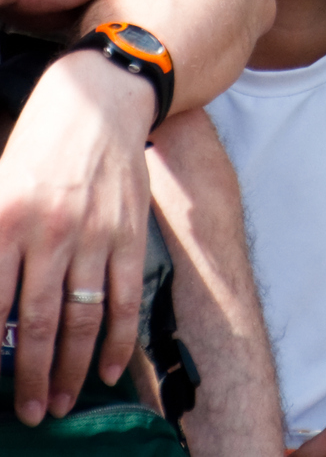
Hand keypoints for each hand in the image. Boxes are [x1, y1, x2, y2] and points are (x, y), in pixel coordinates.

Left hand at [0, 52, 153, 421]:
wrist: (101, 97)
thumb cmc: (41, 142)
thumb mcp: (0, 184)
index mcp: (7, 217)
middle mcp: (49, 229)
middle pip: (37, 323)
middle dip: (32, 377)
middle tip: (31, 412)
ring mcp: (95, 233)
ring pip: (82, 318)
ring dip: (71, 368)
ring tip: (63, 401)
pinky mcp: (129, 232)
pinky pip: (124, 297)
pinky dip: (118, 339)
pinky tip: (107, 367)